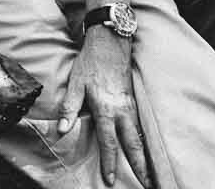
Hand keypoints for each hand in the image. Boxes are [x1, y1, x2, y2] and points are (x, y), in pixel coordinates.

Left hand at [58, 26, 149, 187]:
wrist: (111, 41)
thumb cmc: (91, 61)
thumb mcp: (76, 83)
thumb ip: (69, 107)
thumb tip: (62, 130)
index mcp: (106, 108)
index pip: (109, 141)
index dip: (110, 162)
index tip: (111, 180)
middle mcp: (122, 110)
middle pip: (133, 144)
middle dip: (141, 167)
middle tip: (149, 186)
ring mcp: (130, 106)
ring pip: (140, 137)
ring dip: (146, 157)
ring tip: (152, 175)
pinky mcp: (133, 101)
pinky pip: (141, 127)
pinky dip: (145, 142)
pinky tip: (147, 151)